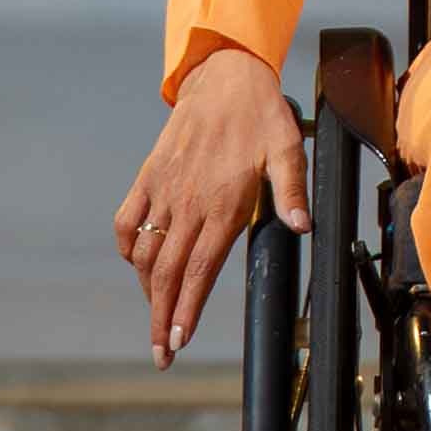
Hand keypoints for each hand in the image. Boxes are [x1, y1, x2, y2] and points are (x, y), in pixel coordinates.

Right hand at [113, 49, 308, 367]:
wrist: (225, 77)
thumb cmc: (262, 116)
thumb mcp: (289, 151)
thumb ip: (292, 193)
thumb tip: (303, 228)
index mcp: (224, 204)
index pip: (201, 270)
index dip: (187, 309)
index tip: (177, 340)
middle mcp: (189, 203)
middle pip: (169, 274)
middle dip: (161, 319)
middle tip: (160, 354)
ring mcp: (164, 191)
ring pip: (147, 254)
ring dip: (148, 292)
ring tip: (154, 320)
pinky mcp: (148, 177)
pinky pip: (128, 222)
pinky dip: (130, 249)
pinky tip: (139, 267)